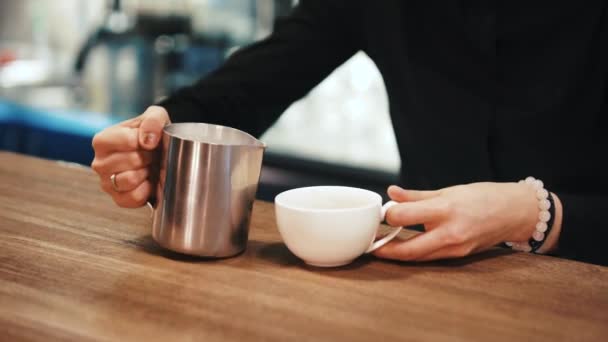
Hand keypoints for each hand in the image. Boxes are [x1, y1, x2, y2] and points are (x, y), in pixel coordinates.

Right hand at [91, 106, 170, 207]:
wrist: (161, 155)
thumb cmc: (153, 136)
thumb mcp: (156, 117)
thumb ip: (152, 121)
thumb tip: (147, 141)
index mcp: (102, 140)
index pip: (128, 141)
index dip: (147, 142)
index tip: (149, 142)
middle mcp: (99, 163)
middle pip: (131, 161)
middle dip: (149, 157)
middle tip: (151, 156)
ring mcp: (106, 183)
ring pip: (130, 180)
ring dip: (146, 173)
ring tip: (147, 168)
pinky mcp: (118, 199)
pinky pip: (134, 197)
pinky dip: (147, 190)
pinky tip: (147, 181)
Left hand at [373, 182, 555, 260]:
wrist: (516, 213)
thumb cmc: (484, 197)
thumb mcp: (448, 190)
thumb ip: (417, 196)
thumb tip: (392, 193)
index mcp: (445, 209)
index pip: (404, 216)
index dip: (388, 215)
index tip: (382, 212)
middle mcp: (450, 232)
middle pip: (408, 249)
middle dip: (386, 249)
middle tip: (371, 245)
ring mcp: (456, 248)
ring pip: (419, 257)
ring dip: (398, 254)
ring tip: (383, 246)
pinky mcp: (460, 256)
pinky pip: (431, 258)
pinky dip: (416, 254)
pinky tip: (405, 247)